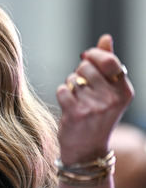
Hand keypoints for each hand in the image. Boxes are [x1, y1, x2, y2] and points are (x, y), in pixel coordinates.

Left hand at [56, 34, 133, 163]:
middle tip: (82, 88)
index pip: (109, 60)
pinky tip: (68, 107)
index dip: (94, 56)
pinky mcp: (77, 113)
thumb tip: (105, 38)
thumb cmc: (96, 115)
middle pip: (85, 67)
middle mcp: (112, 99)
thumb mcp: (109, 91)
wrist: (87, 149)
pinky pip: (62, 90)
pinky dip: (62, 95)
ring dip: (70, 86)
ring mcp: (95, 107)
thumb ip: (108, 64)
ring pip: (72, 79)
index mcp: (124, 91)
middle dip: (79, 73)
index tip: (86, 59)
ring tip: (77, 100)